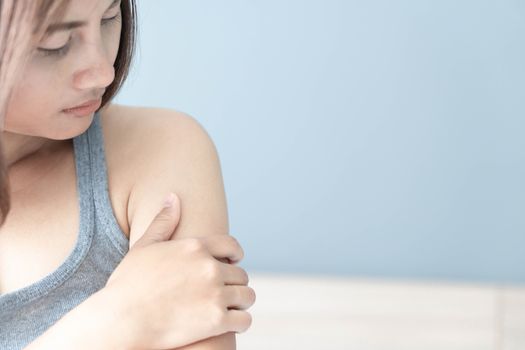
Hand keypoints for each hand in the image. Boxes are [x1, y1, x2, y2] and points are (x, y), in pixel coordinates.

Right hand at [103, 193, 255, 349]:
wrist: (121, 321)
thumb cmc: (128, 284)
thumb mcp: (144, 247)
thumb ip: (163, 222)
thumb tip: (173, 197)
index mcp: (195, 247)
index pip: (231, 245)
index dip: (236, 254)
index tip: (234, 262)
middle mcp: (210, 267)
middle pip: (241, 274)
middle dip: (235, 283)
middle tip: (227, 292)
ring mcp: (215, 294)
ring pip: (247, 296)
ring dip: (241, 302)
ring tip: (232, 309)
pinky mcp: (217, 320)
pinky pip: (244, 320)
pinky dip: (240, 322)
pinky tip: (231, 324)